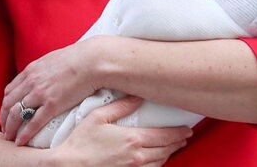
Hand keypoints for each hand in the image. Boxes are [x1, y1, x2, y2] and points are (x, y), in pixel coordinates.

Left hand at [0, 38, 107, 144]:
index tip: (6, 113)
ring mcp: (40, 94)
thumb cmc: (76, 59)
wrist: (90, 61)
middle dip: (4, 118)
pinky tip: (20, 141)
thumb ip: (41, 70)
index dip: (6, 104)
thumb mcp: (50, 60)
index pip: (10, 90)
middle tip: (5, 129)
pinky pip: (33, 122)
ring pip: (16, 114)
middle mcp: (31, 82)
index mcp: (30, 71)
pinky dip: (24, 134)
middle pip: (8, 103)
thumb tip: (41, 76)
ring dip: (10, 127)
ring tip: (9, 138)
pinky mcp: (52, 105)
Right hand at [48, 96, 191, 166]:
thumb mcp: (97, 117)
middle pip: (166, 150)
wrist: (70, 166)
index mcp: (132, 139)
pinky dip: (157, 164)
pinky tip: (156, 160)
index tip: (186, 130)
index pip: (164, 135)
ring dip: (168, 154)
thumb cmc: (80, 142)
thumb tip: (136, 97)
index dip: (178, 133)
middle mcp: (137, 156)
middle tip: (183, 138)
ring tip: (172, 148)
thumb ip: (120, 106)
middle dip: (177, 143)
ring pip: (160, 162)